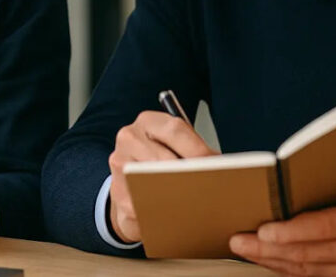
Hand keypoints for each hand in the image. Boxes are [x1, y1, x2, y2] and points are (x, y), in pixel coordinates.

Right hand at [108, 110, 215, 242]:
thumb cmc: (159, 161)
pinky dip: (162, 211)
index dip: (198, 149)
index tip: (215, 165)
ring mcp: (120, 164)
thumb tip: (218, 165)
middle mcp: (129, 137)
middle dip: (190, 174)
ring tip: (196, 201)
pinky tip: (176, 214)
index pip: (175, 130)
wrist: (131, 183)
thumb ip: (193, 149)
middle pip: (164, 157)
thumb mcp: (175, 146)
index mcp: (148, 121)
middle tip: (210, 186)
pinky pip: (144, 204)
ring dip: (176, 193)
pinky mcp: (117, 192)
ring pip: (152, 181)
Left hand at [229, 197, 335, 275]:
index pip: (321, 227)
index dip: (288, 231)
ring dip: (271, 261)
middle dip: (266, 249)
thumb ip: (334, 200)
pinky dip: (288, 272)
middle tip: (238, 240)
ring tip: (245, 250)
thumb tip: (289, 195)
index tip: (262, 230)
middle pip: (306, 253)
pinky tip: (269, 263)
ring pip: (305, 271)